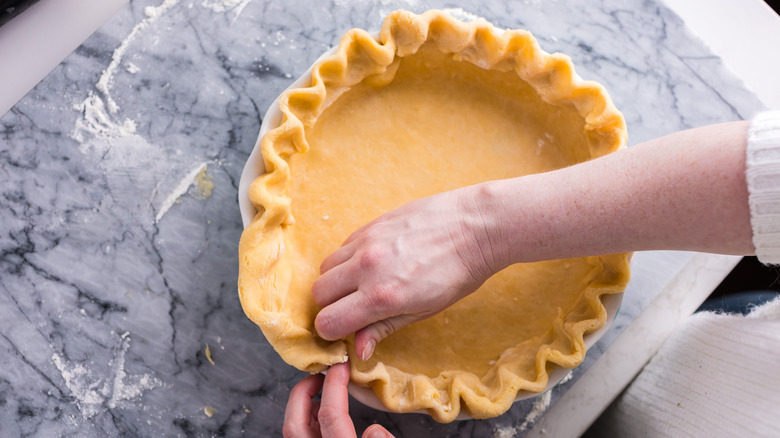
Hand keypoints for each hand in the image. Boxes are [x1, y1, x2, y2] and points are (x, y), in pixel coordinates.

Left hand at [283, 362, 393, 437]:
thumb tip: (375, 429)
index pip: (330, 414)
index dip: (334, 385)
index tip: (342, 365)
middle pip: (295, 423)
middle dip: (303, 392)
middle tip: (321, 375)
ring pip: (293, 431)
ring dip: (303, 407)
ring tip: (321, 392)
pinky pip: (301, 437)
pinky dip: (306, 421)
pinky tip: (321, 417)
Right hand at [312, 187, 501, 359]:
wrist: (476, 226)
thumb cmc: (458, 273)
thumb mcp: (425, 310)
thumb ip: (384, 328)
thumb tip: (358, 350)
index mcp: (381, 296)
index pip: (327, 322)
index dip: (331, 332)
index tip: (344, 331)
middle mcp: (367, 267)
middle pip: (318, 292)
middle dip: (330, 305)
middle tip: (352, 309)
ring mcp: (367, 241)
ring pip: (326, 266)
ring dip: (336, 280)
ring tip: (361, 284)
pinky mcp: (371, 223)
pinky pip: (343, 246)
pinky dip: (348, 259)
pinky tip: (374, 262)